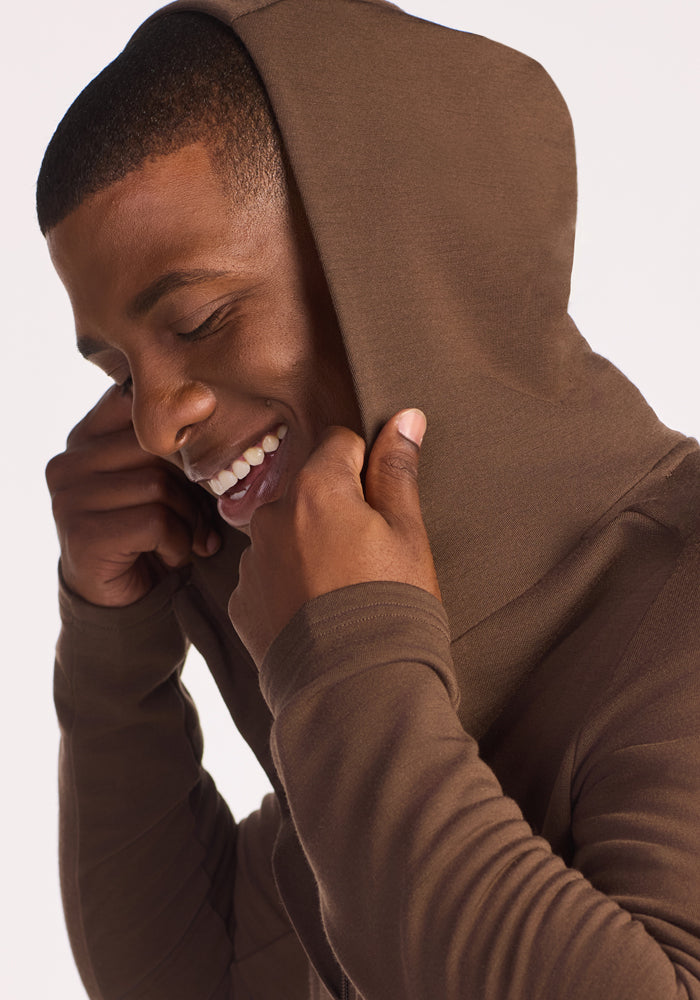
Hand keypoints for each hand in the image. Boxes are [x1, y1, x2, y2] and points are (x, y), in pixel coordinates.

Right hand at [46, 386, 220, 606]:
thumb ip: (169, 444)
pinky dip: (177, 543)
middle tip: (204, 518)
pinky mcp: (81, 533)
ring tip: (188, 539)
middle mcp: (69, 461)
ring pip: (157, 485)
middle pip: (154, 447)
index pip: (140, 408)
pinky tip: (172, 556)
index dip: (181, 437)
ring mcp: (68, 497)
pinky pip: (153, 522)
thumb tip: (207, 401)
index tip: (200, 465)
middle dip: (191, 486)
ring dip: (188, 520)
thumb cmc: (151, 529)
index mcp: (87, 436)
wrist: (125, 599)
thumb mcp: (160, 477)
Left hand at [228, 409, 439, 666]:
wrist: (356, 692)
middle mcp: (272, 517)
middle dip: (336, 509)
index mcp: (316, 489)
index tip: (382, 505)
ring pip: (286, 533)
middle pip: (309, 490)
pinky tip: (317, 614)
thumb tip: (405, 417)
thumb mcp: (408, 533)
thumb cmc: (391, 607)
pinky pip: (267, 575)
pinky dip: (288, 586)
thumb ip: (398, 470)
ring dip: (308, 547)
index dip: (367, 468)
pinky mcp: (242, 603)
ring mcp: (251, 562)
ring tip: (342, 592)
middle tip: (368, 556)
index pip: (339, 443)